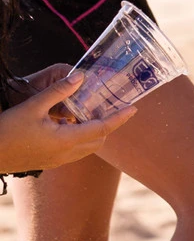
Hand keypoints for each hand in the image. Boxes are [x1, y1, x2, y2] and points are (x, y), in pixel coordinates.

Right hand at [0, 69, 134, 170]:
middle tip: (106, 107)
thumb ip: (58, 92)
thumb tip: (81, 77)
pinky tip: (65, 125)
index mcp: (66, 140)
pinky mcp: (49, 163)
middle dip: (106, 125)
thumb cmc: (7, 130)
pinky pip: (74, 152)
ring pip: (87, 148)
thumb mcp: (32, 107)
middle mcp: (66, 154)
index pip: (102, 128)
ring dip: (92, 132)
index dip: (120, 118)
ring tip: (85, 113)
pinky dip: (79, 138)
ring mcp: (58, 161)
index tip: (134, 108)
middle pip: (99, 140)